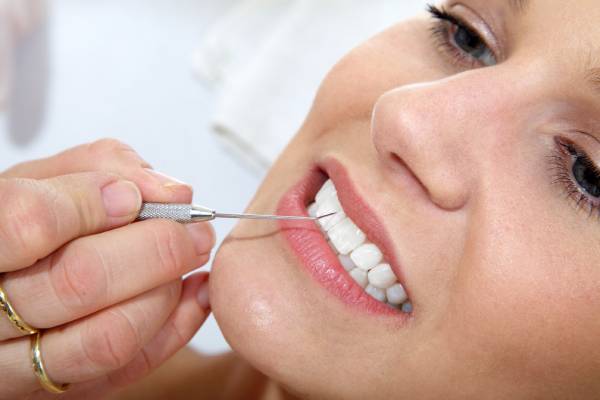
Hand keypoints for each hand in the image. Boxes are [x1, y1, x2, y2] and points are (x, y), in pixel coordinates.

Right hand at [0, 139, 213, 399]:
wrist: (5, 277)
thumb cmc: (21, 222)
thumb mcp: (43, 181)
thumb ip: (100, 167)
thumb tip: (170, 190)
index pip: (30, 223)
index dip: (93, 204)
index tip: (132, 196)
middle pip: (82, 282)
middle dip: (157, 247)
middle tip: (191, 228)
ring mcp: (19, 362)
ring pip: (109, 337)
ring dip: (167, 291)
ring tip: (189, 258)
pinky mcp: (58, 388)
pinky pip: (127, 369)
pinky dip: (175, 327)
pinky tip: (190, 294)